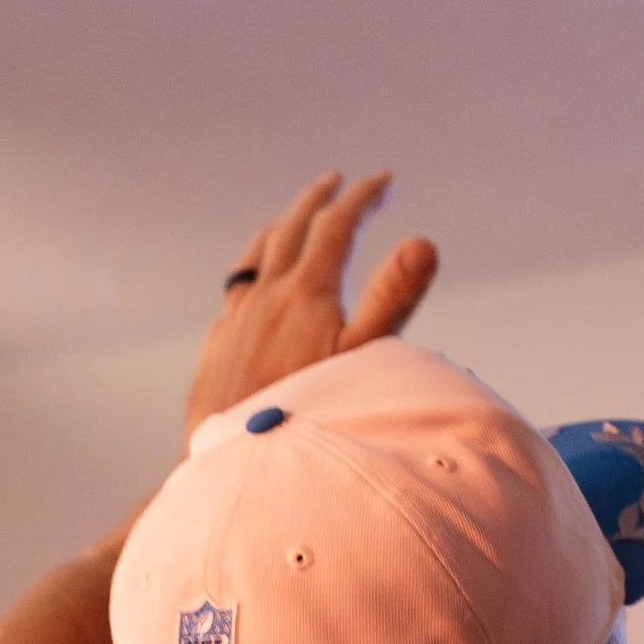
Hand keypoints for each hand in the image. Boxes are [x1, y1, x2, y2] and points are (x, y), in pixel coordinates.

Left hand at [183, 168, 439, 436]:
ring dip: (281, 226)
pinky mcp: (219, 344)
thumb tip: (424, 243)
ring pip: (257, 254)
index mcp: (306, 291)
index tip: (384, 181)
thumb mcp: (365, 358)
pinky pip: (235, 287)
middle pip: (292, 228)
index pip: (338, 226)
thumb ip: (394, 297)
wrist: (240, 461)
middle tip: (339, 183)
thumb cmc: (312, 415)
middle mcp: (266, 295)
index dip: (364, 198)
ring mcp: (237, 318)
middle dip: (320, 200)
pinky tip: (252, 280)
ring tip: (293, 216)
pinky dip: (251, 266)